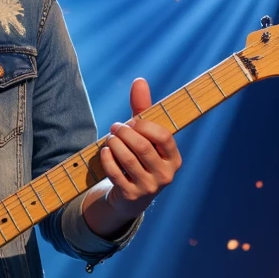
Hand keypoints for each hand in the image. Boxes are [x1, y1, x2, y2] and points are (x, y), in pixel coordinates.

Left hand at [95, 78, 181, 223]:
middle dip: (125, 133)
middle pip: (143, 148)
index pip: (164, 137)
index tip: (132, 121)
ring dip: (115, 145)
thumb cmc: (140, 158)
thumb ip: (143, 110)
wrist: (131, 197)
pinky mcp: (131, 196)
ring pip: (129, 161)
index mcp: (174, 158)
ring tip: (109, 138)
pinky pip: (116, 174)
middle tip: (115, 127)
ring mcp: (149, 188)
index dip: (145, 126)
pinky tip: (104, 152)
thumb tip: (139, 80)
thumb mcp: (144, 136)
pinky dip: (108, 160)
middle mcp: (166, 175)